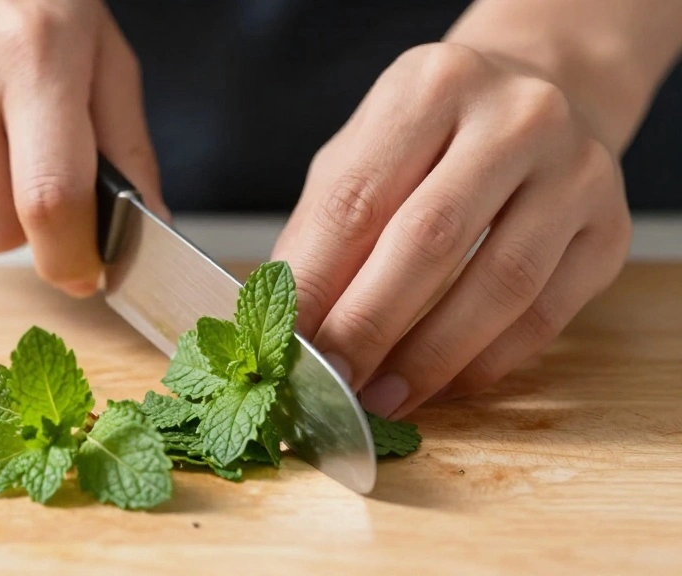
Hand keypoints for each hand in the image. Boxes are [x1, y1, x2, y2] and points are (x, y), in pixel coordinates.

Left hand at [272, 43, 631, 418]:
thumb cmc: (430, 138)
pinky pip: (546, 314)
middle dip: (370, 326)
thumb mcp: (361, 155)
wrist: (541, 99)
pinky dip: (488, 362)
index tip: (286, 344)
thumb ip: (323, 230)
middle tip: (332, 381)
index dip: (316, 284)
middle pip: (430, 240)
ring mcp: (576, 170)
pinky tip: (444, 384)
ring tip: (382, 397)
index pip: (358, 200)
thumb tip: (286, 321)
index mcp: (430, 87)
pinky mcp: (610, 228)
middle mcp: (515, 118)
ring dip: (432, 358)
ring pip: (500, 284)